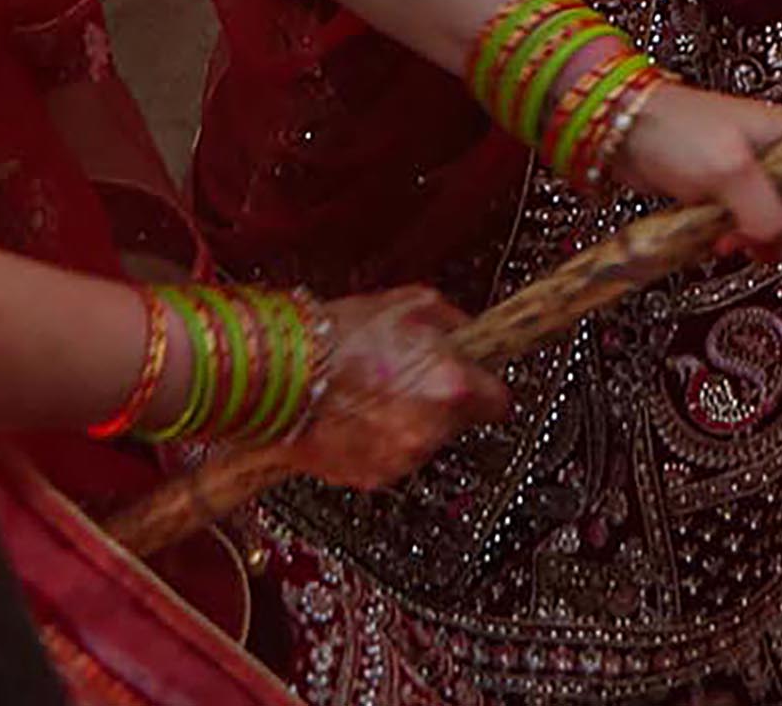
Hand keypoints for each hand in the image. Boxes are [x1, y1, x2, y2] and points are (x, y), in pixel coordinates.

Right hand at [284, 290, 505, 489]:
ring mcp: (400, 457)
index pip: (500, 402)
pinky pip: (391, 457)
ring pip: (425, 440)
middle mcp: (431, 429)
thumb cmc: (341, 335)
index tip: (480, 381)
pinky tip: (358, 414)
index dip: (487, 386)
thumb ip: (457, 324)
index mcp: (452, 386)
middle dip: (444, 401)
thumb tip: (473, 335)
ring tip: (376, 392)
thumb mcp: (415, 304)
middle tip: (412, 377)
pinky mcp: (371, 477)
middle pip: (460, 421)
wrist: (281, 373)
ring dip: (411, 421)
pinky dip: (381, 440)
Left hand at [590, 73, 781, 248]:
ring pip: (776, 227)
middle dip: (768, 236)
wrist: (629, 131)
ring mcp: (762, 174)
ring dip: (750, 242)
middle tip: (735, 238)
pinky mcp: (736, 192)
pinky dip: (735, 240)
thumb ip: (761, 208)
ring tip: (722, 240)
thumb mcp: (726, 168)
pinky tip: (714, 238)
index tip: (756, 229)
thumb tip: (773, 239)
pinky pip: (750, 228)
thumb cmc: (678, 132)